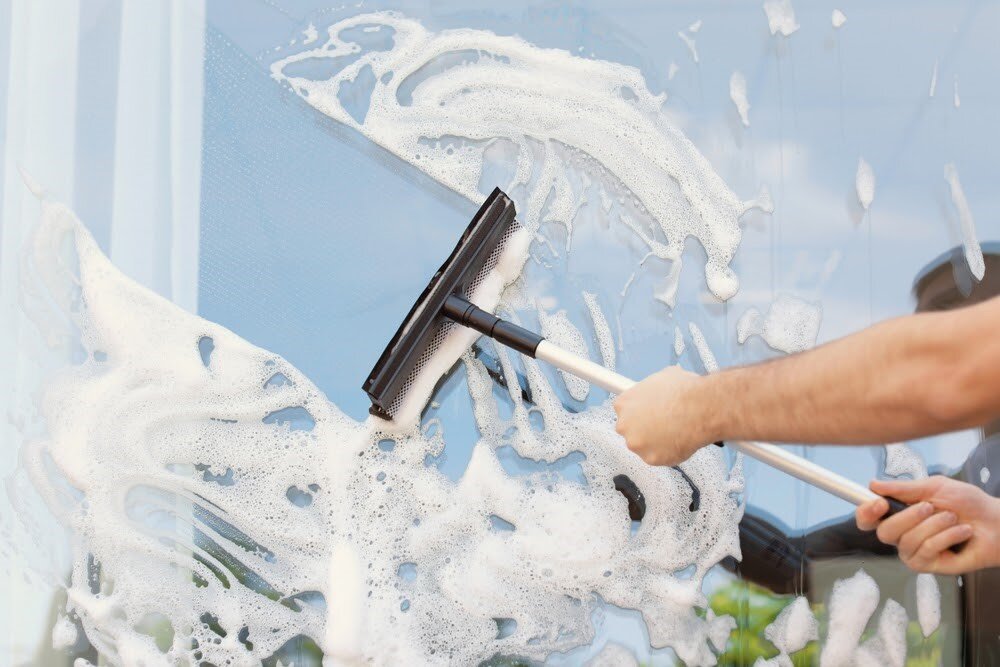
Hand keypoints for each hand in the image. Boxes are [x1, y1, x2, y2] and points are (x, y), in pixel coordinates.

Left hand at [613, 366, 714, 465]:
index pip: (624, 410)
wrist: (700, 408)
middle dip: (643, 428)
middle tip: (662, 423)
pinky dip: (667, 452)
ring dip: (654, 441)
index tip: (648, 413)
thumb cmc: (683, 392)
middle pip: (630, 430)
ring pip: (643, 446)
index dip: (639, 412)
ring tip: (673, 432)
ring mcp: (637, 444)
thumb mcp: (662, 378)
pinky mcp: (651, 458)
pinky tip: (678, 442)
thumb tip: (660, 388)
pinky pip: (657, 457)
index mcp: (623, 404)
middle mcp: (625, 425)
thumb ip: (652, 388)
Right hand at [856, 476, 999, 573]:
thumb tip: (873, 485)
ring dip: (934, 525)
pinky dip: (946, 537)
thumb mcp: (935, 487)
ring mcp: (914, 552)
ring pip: (908, 540)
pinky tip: (961, 532)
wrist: (996, 522)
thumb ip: (903, 488)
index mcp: (898, 514)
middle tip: (929, 506)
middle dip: (909, 517)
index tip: (878, 502)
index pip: (868, 519)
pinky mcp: (930, 566)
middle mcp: (902, 535)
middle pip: (885, 532)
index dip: (866, 512)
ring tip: (952, 518)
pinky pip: (927, 550)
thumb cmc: (968, 504)